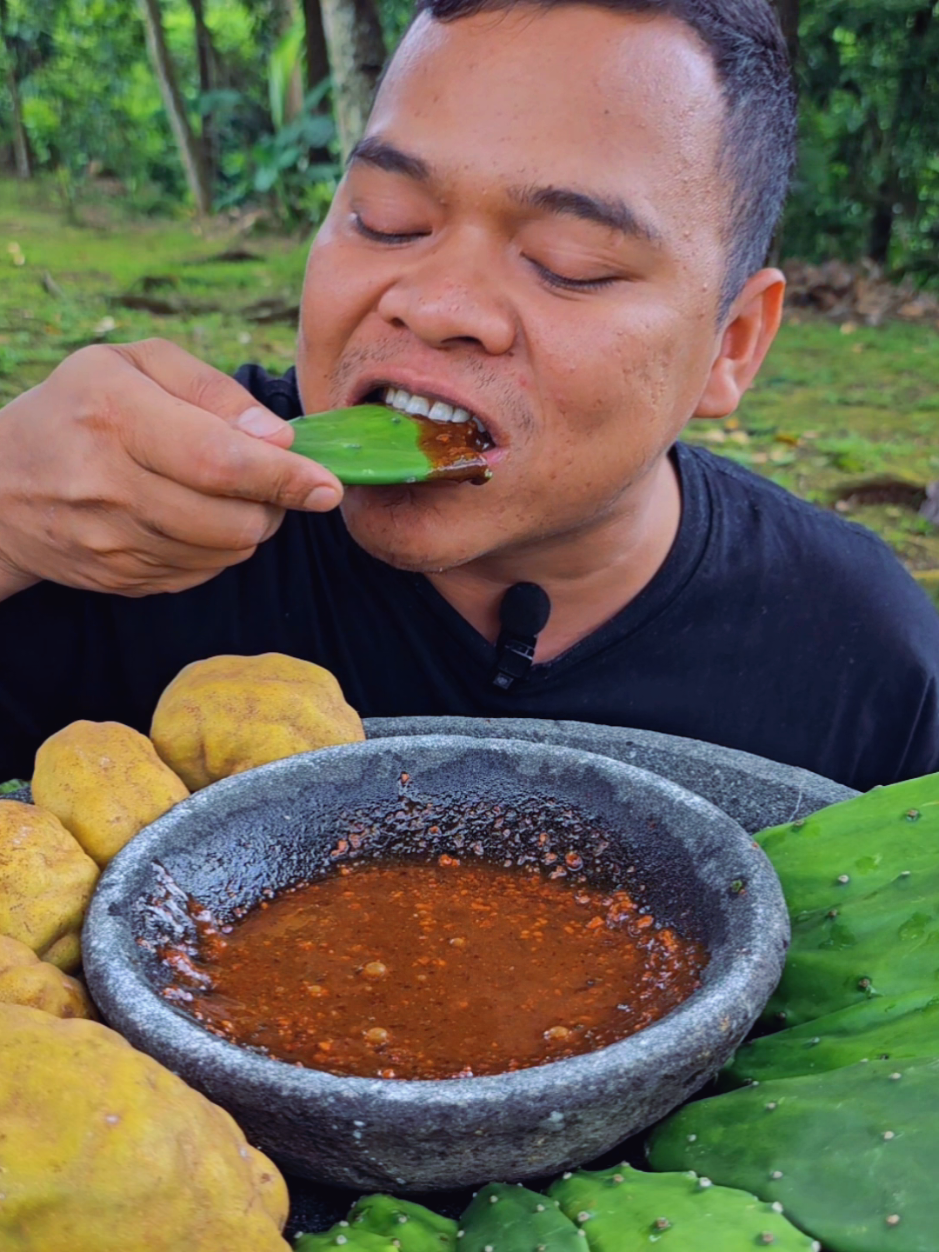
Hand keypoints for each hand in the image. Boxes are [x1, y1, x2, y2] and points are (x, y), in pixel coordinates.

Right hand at [0, 339, 341, 599]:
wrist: (0, 487)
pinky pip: (204, 572)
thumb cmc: (80, 409)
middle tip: (272, 478)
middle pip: (231, 518)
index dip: (283, 477)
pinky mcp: (122, 580)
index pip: (219, 461)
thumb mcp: (134, 365)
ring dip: (249, 525)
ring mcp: (113, 542)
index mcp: (114, 416)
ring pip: (225, 550)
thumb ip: (212, 389)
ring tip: (228, 492)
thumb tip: (279, 437)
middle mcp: (108, 484)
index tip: (326, 485)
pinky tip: (194, 518)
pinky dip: (218, 547)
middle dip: (273, 502)